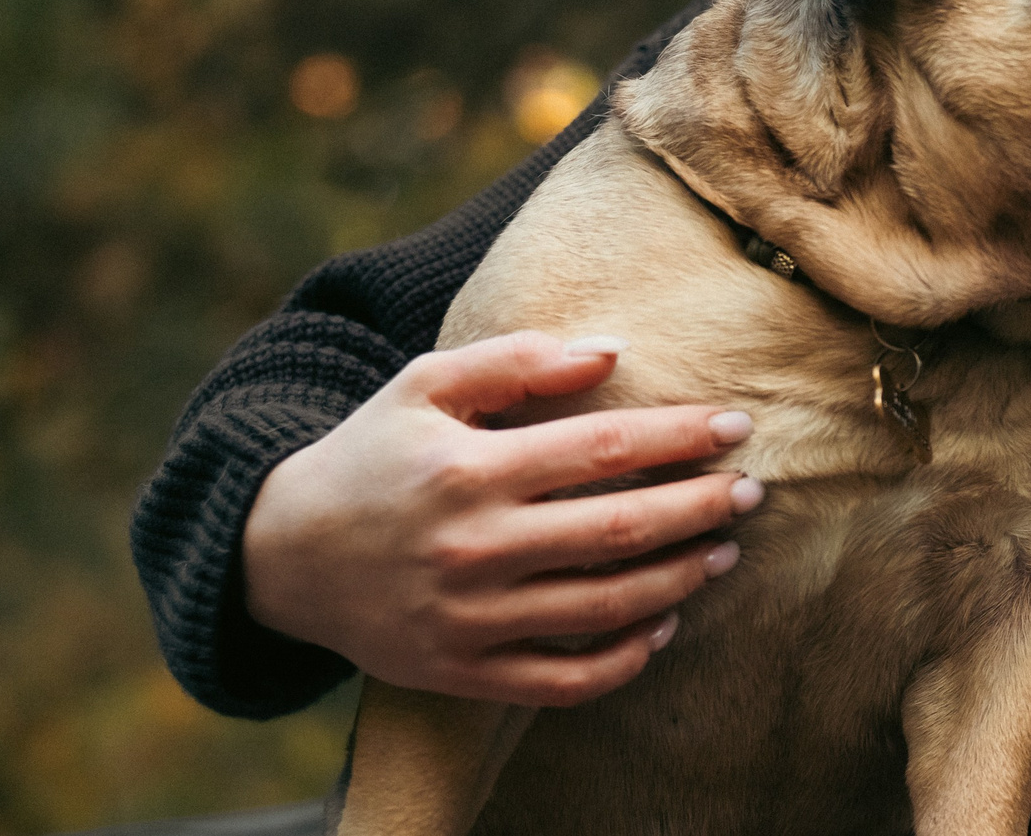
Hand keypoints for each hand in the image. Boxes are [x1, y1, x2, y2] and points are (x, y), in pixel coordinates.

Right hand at [242, 330, 761, 706]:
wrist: (279, 555)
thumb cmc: (372, 454)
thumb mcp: (425, 384)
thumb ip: (517, 361)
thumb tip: (611, 351)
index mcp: (469, 468)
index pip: (602, 448)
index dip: (680, 437)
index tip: (735, 425)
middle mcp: (473, 546)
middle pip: (619, 530)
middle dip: (701, 508)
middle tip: (751, 490)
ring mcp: (469, 617)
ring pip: (604, 608)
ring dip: (679, 580)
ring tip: (723, 550)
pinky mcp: (462, 671)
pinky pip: (562, 679)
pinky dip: (624, 659)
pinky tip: (664, 625)